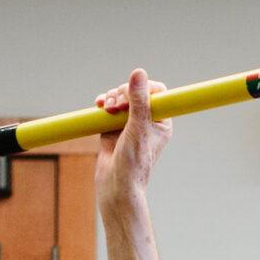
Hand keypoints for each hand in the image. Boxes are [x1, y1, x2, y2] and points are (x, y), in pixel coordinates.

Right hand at [95, 68, 171, 206]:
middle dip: (123, 93)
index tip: (132, 95)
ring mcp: (129, 124)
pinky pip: (108, 107)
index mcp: (161, 121)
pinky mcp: (113, 128)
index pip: (157, 92)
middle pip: (136, 91)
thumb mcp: (137, 128)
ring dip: (112, 98)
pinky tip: (99, 106)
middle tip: (117, 106)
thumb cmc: (133, 163)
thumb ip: (138, 100)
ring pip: (121, 97)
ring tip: (108, 109)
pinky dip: (103, 104)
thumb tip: (138, 73)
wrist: (116, 186)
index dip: (143, 88)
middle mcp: (146, 121)